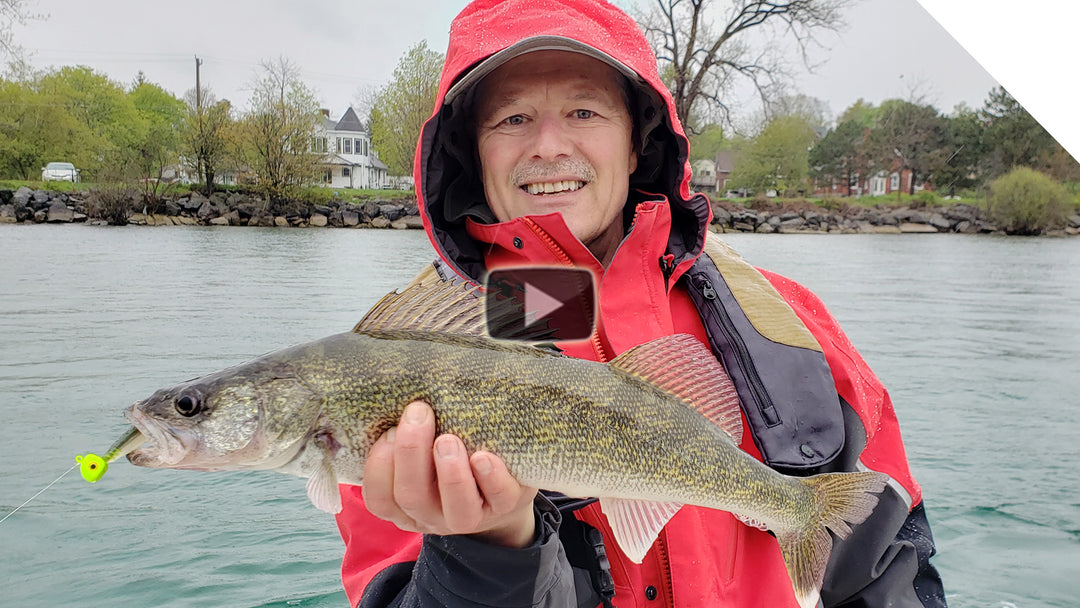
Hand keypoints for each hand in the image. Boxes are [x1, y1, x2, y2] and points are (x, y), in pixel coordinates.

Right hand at [362, 401, 538, 547]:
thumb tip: (399, 391)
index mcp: (404, 503)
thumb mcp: (423, 447)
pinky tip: (483, 457)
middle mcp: (432, 515)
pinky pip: (498, 498)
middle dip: (411, 452)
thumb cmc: (451, 454)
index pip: (379, 498)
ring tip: (449, 440)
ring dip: (450, 474)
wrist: (501, 483)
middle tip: (418, 414)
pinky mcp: (506, 505)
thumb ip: (409, 431)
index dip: (379, 466)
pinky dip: (491, 478)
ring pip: (455, 509)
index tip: (388, 430)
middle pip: (412, 497)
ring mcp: (469, 516)